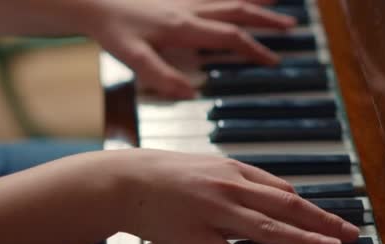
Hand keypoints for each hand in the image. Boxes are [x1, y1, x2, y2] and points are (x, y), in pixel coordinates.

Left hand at [90, 0, 294, 97]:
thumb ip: (161, 77)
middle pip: (238, 11)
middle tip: (290, 26)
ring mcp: (186, 0)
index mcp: (184, 27)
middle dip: (266, 19)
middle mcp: (190, 9)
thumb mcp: (133, 58)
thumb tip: (191, 93)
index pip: (229, 37)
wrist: (95, 2)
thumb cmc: (113, 30)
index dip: (254, 49)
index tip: (273, 60)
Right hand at [110, 149, 359, 243]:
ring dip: (303, 241)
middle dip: (322, 221)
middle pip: (286, 208)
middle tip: (350, 234)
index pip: (284, 192)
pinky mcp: (194, 237)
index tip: (333, 220)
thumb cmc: (168, 172)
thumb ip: (245, 178)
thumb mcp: (210, 165)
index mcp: (234, 171)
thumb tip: (281, 192)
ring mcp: (213, 213)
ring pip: (267, 229)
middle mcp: (230, 189)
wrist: (125, 180)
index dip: (313, 208)